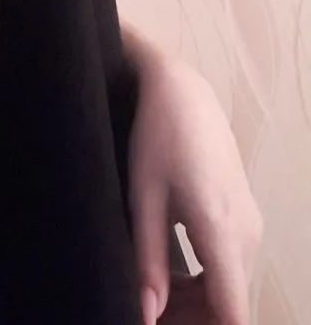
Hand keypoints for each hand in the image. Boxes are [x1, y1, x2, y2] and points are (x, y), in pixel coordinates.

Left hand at [129, 50, 262, 324]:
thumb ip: (147, 260)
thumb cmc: (157, 138)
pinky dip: (204, 282)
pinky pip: (230, 266)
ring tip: (149, 294)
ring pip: (230, 288)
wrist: (182, 92)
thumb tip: (146, 316)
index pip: (232, 313)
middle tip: (145, 313)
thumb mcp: (143, 198)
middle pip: (229, 306)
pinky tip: (167, 275)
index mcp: (221, 230)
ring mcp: (250, 224)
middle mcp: (247, 233)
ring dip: (195, 304)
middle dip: (190, 320)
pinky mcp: (244, 217)